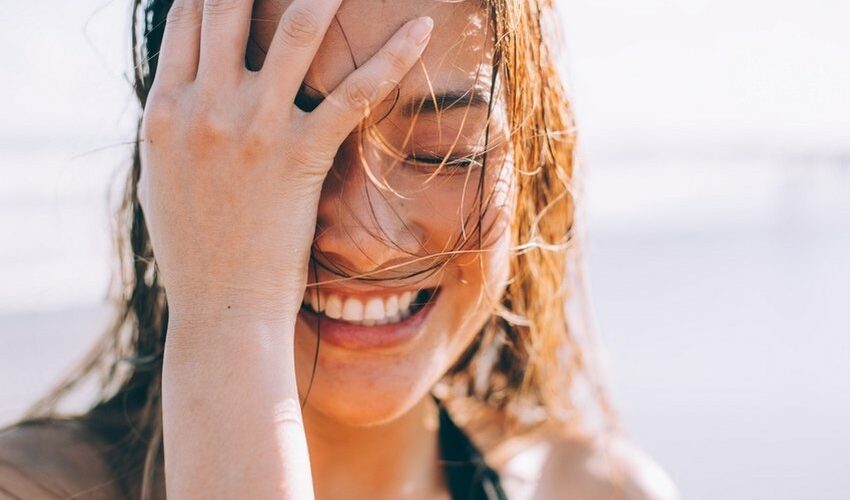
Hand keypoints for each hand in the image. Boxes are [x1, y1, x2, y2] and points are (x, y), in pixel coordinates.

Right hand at [138, 0, 433, 325]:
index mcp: (165, 110)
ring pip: (293, 30)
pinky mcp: (300, 157)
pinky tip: (420, 26)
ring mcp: (253, 129)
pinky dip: (390, 55)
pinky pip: (353, 93)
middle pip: (230, 4)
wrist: (220, 307)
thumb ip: (174, 121)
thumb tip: (187, 84)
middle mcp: (204, 107)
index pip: (188, 15)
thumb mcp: (162, 177)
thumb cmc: (194, 248)